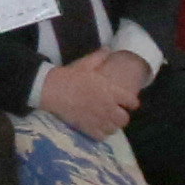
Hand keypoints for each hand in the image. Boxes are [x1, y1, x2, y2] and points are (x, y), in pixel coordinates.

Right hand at [35, 45, 151, 134]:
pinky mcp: (87, 128)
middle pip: (124, 119)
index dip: (132, 102)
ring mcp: (98, 119)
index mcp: (110, 91)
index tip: (129, 102)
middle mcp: (108, 107)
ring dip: (112, 125)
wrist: (52, 89)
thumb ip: (99, 57)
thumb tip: (108, 48)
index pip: (131, 101)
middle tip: (117, 113)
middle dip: (122, 116)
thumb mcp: (86, 64)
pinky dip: (101, 133)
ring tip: (107, 121)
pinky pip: (101, 136)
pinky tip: (97, 127)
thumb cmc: (70, 76)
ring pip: (114, 129)